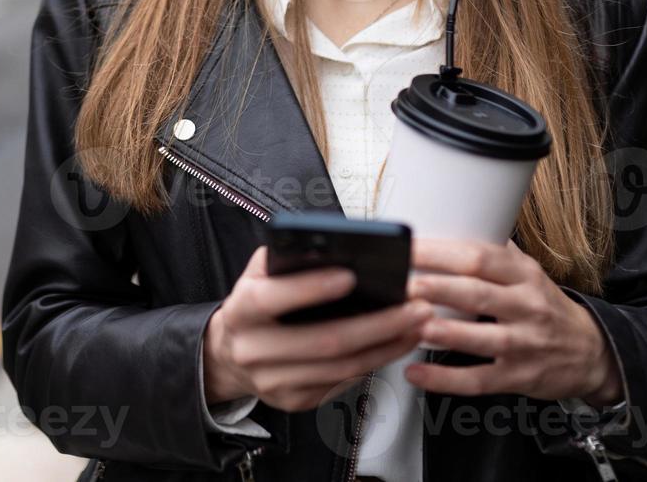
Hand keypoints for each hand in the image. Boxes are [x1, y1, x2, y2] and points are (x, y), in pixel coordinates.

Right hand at [203, 246, 433, 412]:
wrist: (230, 355)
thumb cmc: (255, 305)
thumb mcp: (257, 275)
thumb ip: (285, 258)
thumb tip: (327, 246)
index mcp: (240, 310)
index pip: (272, 298)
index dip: (311, 288)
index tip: (350, 275)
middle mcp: (253, 350)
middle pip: (323, 341)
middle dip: (378, 324)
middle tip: (414, 306)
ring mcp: (274, 381)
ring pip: (342, 367)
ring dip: (388, 346)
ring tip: (417, 324)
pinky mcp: (294, 401)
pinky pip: (343, 382)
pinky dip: (375, 361)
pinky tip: (396, 343)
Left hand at [404, 238, 623, 405]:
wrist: (592, 352)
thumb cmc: (546, 307)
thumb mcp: (528, 273)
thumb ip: (494, 254)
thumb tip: (448, 226)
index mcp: (523, 274)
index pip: (480, 256)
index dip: (441, 253)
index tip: (408, 249)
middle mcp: (526, 306)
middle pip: (477, 293)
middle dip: (436, 288)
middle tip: (401, 284)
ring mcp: (524, 344)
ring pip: (481, 338)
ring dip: (444, 331)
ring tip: (411, 325)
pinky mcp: (519, 377)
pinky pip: (479, 379)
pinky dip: (446, 379)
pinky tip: (417, 373)